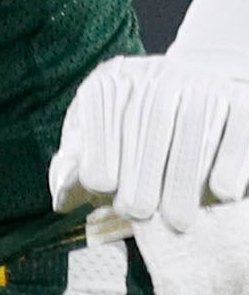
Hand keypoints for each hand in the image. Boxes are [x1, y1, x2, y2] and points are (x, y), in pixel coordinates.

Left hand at [54, 56, 248, 234]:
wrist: (195, 102)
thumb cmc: (131, 139)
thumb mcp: (94, 146)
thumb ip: (75, 168)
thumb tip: (63, 192)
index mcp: (111, 83)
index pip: (104, 115)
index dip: (103, 153)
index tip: (105, 191)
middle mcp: (156, 74)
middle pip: (150, 120)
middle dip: (142, 172)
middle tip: (140, 214)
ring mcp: (202, 82)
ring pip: (194, 125)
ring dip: (185, 177)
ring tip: (178, 220)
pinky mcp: (240, 98)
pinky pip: (239, 126)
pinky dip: (231, 160)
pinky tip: (222, 193)